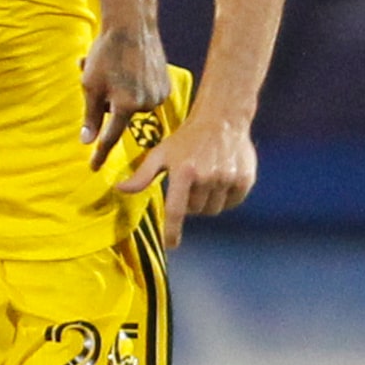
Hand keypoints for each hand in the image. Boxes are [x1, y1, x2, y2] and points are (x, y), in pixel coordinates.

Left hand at [80, 18, 170, 171]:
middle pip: (118, 115)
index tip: (93, 168)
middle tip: (96, 76)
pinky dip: (133, 85)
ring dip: (118, 92)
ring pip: (130, 104)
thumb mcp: (90, 85)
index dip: (99, 153)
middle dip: (106, 101)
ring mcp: (158, 94)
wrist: (132, 24)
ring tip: (112, 67)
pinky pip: (143, 94)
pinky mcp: (165, 84)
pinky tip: (129, 66)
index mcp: (126, 105)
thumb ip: (90, 116)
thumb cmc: (107, 53)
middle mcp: (146, 103)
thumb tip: (88, 142)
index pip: (110, 137)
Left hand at [116, 115, 257, 247]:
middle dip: (189, 204)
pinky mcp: (245, 179)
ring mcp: (228, 178)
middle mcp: (207, 177)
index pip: (176, 211)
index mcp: (184, 172)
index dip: (172, 231)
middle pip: (195, 211)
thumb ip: (142, 175)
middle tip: (189, 186)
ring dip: (207, 202)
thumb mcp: (160, 154)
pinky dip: (225, 198)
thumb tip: (119, 189)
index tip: (171, 245)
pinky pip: (232, 203)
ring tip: (204, 181)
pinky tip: (220, 181)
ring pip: (214, 209)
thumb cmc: (186, 139)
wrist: (222, 119)